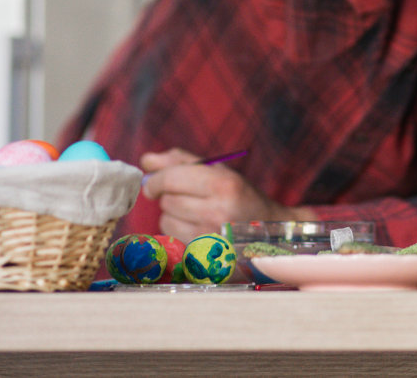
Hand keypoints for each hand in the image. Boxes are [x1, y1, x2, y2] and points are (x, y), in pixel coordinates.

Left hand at [139, 148, 308, 239]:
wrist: (271, 232)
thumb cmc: (240, 196)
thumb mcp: (218, 171)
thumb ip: (181, 161)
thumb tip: (146, 160)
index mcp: (222, 184)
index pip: (170, 179)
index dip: (156, 181)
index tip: (154, 184)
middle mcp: (217, 211)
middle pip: (167, 201)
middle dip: (170, 197)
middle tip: (188, 198)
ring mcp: (211, 237)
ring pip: (166, 223)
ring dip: (173, 217)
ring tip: (195, 215)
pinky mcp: (205, 256)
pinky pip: (173, 240)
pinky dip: (178, 233)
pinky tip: (196, 230)